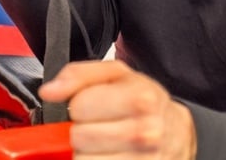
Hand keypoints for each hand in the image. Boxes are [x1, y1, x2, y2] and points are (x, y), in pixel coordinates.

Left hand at [38, 60, 196, 158]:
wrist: (177, 132)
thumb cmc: (143, 100)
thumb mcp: (116, 74)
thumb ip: (78, 75)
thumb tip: (49, 91)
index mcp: (140, 99)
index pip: (79, 107)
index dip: (79, 106)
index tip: (91, 107)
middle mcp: (144, 133)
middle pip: (78, 139)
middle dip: (81, 131)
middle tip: (98, 125)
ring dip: (87, 153)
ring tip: (103, 142)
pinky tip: (109, 154)